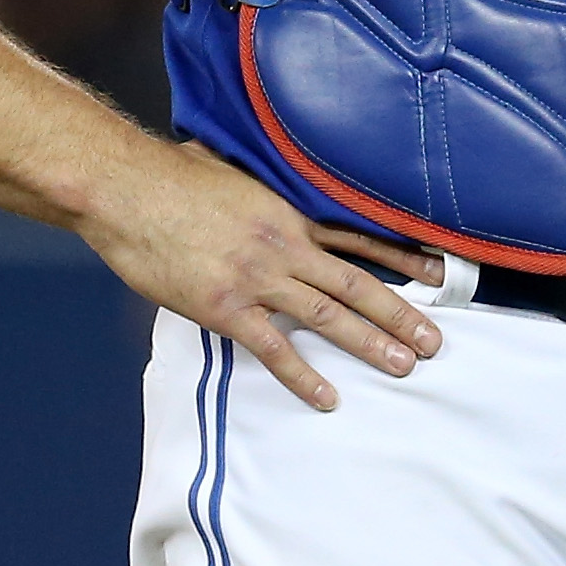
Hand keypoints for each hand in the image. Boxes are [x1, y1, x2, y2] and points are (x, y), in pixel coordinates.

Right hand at [77, 135, 440, 411]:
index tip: (441, 272)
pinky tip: (327, 397)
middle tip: (435, 341)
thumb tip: (271, 180)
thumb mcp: (233, 168)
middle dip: (400, 313)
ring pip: (327, 315)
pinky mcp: (223, 306)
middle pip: (356, 283)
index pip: (359, 238)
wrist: (124, 189)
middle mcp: (284, 246)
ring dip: (369, 343)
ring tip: (404, 366)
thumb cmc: (170, 175)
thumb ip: (263, 185)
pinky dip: (303, 376)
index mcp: (288, 213)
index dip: (403, 256)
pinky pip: (272, 347)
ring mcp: (256, 278)